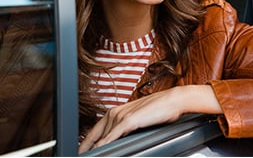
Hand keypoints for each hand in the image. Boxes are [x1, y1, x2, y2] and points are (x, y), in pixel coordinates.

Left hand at [78, 85, 221, 152]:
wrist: (173, 100)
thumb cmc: (159, 110)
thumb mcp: (137, 121)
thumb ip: (124, 130)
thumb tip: (116, 142)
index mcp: (115, 112)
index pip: (93, 133)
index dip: (85, 145)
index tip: (80, 154)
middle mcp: (114, 113)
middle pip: (93, 136)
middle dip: (86, 149)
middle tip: (79, 157)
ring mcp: (120, 116)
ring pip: (101, 138)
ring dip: (93, 150)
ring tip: (85, 157)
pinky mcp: (128, 120)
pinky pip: (111, 136)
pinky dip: (103, 146)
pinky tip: (98, 153)